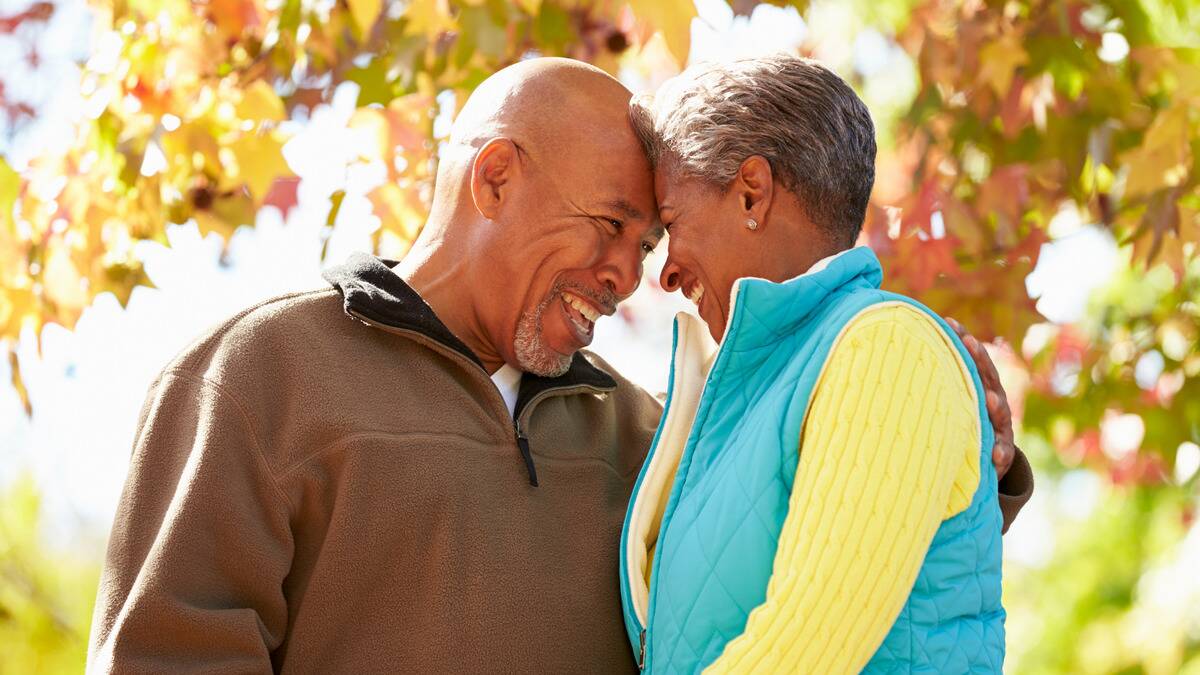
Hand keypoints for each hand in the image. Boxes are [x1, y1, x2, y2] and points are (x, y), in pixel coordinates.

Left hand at [945, 317, 1014, 480]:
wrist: (985, 459)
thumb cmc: (959, 423)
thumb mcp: (949, 401)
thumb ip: (934, 382)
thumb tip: (893, 354)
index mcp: (980, 388)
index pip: (973, 361)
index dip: (963, 341)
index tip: (949, 322)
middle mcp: (993, 403)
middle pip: (988, 378)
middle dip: (980, 360)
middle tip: (970, 343)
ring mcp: (1000, 427)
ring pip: (1001, 415)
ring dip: (996, 407)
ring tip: (991, 400)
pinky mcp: (1002, 453)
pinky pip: (1003, 453)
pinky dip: (1001, 453)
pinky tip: (997, 455)